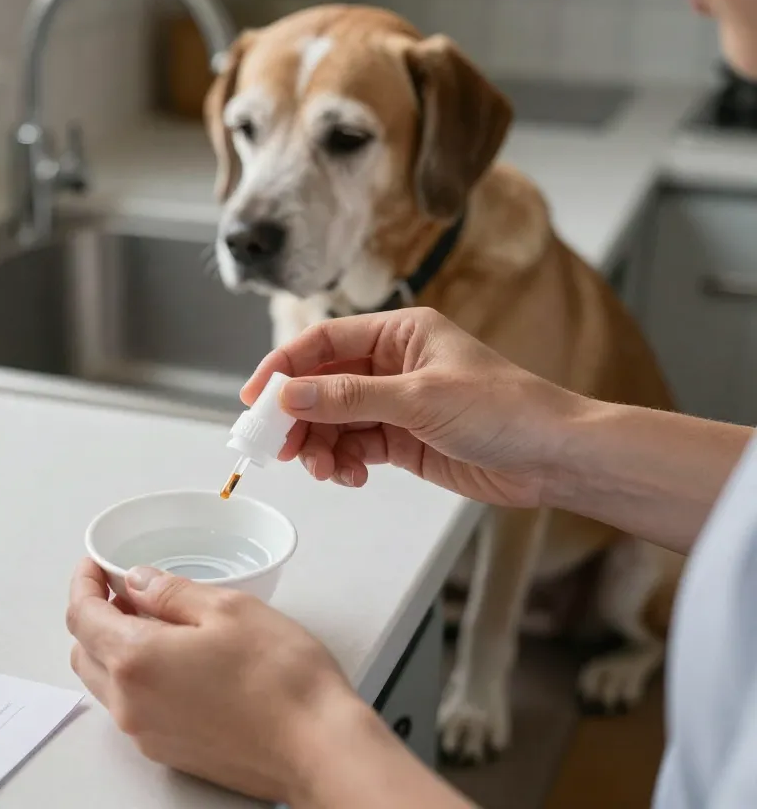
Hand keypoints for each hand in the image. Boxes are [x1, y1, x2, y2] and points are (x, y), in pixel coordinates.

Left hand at [66, 559, 375, 803]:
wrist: (318, 749)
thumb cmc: (282, 679)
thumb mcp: (228, 608)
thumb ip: (171, 592)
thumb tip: (138, 581)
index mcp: (135, 660)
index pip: (81, 615)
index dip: (84, 583)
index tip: (96, 565)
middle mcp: (130, 703)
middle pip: (85, 651)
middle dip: (96, 615)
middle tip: (129, 590)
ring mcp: (147, 733)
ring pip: (106, 683)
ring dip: (115, 648)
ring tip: (158, 622)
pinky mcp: (169, 751)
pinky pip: (133, 707)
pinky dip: (137, 677)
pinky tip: (176, 659)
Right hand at [242, 307, 582, 507]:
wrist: (554, 458)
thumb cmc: (505, 410)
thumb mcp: (419, 399)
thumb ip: (350, 398)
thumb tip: (291, 396)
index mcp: (400, 333)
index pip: (324, 342)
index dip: (284, 366)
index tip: (255, 397)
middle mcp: (393, 364)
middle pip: (322, 384)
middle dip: (299, 416)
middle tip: (279, 447)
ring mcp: (396, 403)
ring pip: (334, 421)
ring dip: (321, 446)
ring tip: (324, 470)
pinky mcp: (403, 439)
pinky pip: (355, 447)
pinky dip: (344, 463)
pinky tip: (351, 476)